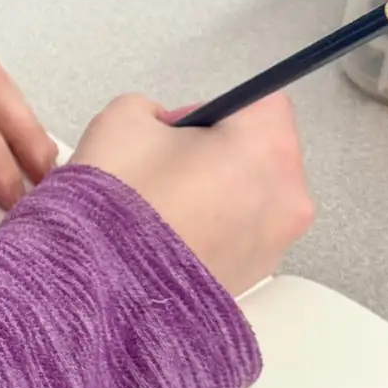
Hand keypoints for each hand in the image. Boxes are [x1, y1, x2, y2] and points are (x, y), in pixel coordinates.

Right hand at [69, 92, 313, 297]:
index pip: (262, 101)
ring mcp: (275, 243)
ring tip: (166, 207)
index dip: (218, 108)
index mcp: (265, 146)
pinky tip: (171, 235)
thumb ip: (158, 111)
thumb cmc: (120, 202)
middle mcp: (286, 196)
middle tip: (170, 166)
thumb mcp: (124, 118)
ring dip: (221, 192)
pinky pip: (244, 235)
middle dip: (224, 151)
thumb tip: (167, 131)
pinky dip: (217, 229)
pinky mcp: (256, 277)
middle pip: (266, 151)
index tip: (184, 127)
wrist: (100, 287)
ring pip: (255, 195)